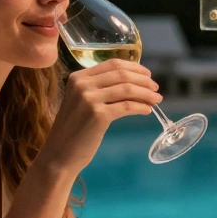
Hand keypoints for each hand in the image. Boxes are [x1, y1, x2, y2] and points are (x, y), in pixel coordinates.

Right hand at [39, 59, 161, 172]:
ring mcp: (89, 99)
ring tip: (156, 100)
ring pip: (127, 89)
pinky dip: (141, 107)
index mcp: (78, 77)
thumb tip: (134, 82)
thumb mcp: (82, 101)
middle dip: (144, 80)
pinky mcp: (98, 115)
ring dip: (146, 94)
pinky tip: (147, 111)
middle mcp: (82, 84)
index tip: (147, 75)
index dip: (134, 67)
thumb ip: (100, 89)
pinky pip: (128, 106)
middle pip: (122, 74)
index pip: (113, 64)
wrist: (60, 153)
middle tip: (156, 89)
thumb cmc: (74, 128)